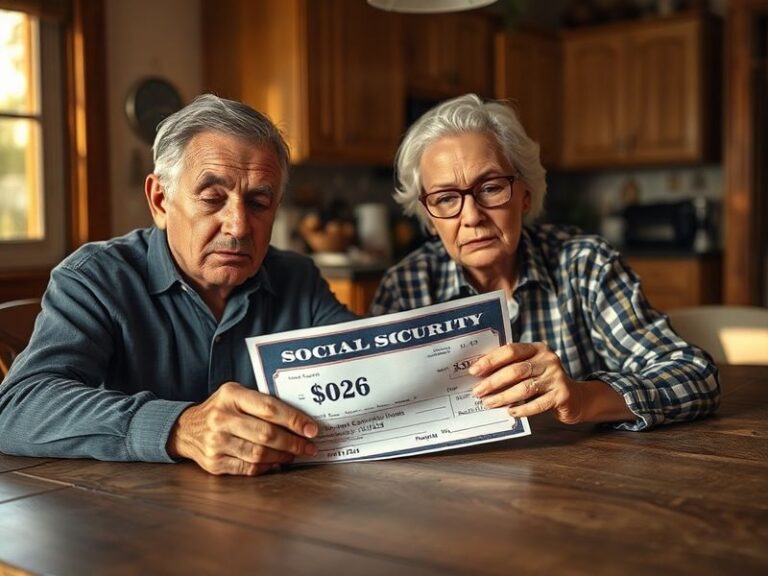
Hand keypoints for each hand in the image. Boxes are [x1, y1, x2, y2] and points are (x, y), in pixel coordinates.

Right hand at [167, 381, 318, 475]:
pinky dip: (267, 467)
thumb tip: (299, 419)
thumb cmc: (220, 409)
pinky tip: (276, 463)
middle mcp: (221, 418)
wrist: (185, 429)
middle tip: (309, 447)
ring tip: (295, 454)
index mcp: (231, 395)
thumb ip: (261, 402)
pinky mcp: (214, 463)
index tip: (312, 429)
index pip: (269, 408)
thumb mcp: (236, 394)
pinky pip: (248, 469)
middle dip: (294, 442)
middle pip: (266, 434)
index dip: (294, 420)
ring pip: (259, 454)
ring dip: (283, 456)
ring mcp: (216, 442)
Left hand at [470, 343, 634, 424]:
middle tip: (478, 391)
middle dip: (493, 382)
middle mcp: (548, 360)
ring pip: (524, 388)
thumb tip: (480, 374)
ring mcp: (556, 377)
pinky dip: (522, 409)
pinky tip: (510, 412)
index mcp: (537, 348)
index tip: (474, 371)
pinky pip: (537, 404)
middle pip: (515, 370)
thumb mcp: (530, 368)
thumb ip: (511, 367)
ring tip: (489, 403)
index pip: (511, 350)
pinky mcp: (562, 395)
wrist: (574, 398)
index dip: (491, 360)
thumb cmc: (543, 381)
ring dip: (503, 397)